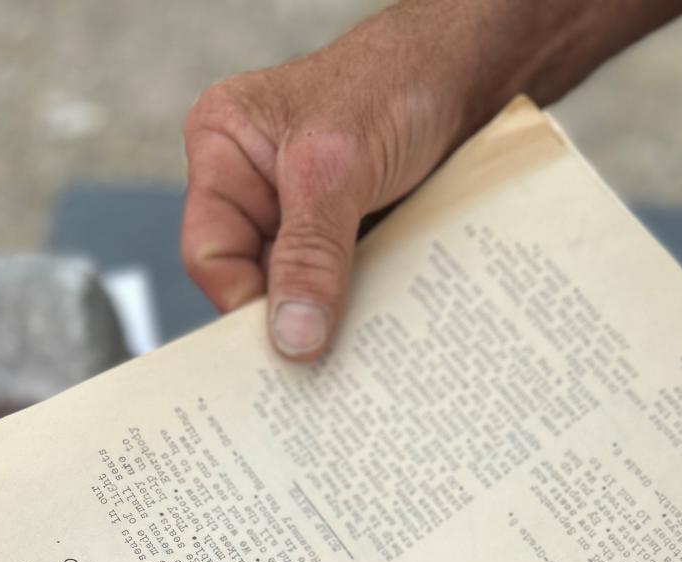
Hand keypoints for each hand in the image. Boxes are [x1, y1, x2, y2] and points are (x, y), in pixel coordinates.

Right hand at [181, 10, 468, 359]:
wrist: (470, 72)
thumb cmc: (394, 84)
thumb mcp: (337, 170)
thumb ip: (310, 254)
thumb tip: (292, 337)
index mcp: (224, 154)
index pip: (211, 254)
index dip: (245, 305)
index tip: (289, 347)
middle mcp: (257, 188)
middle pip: (256, 282)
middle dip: (292, 319)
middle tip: (324, 368)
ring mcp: (305, 216)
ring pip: (304, 293)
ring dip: (334, 322)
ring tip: (362, 353)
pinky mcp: (350, 236)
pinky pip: (346, 290)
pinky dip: (364, 312)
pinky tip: (385, 333)